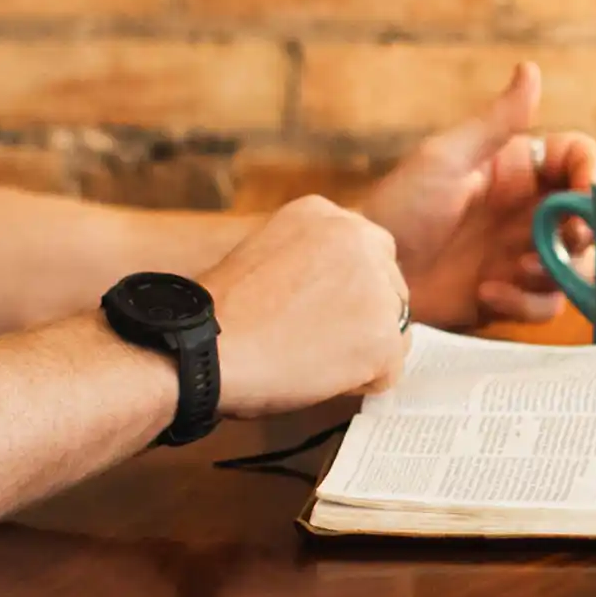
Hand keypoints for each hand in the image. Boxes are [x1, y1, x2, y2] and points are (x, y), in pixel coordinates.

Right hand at [200, 195, 408, 416]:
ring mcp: (376, 286)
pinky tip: (318, 379)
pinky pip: (389, 370)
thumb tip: (340, 293)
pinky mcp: (382, 335)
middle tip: (317, 342)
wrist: (203, 346)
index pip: (366, 252)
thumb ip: (309, 260)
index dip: (347, 290)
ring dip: (360, 350)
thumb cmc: (220, 315)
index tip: (322, 311)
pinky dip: (360, 384)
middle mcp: (358, 236)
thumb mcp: (266, 253)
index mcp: (323, 213)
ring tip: (309, 360)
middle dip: (362, 317)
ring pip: (392, 328)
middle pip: (389, 286)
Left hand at [358, 62, 595, 328]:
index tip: (588, 197)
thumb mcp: (446, 159)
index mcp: (517, 168)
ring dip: (558, 270)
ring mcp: (521, 254)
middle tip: (566, 240)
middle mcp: (527, 210)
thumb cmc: (399, 208)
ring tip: (520, 269)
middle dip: (585, 230)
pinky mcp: (510, 295)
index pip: (579, 160)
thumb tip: (530, 69)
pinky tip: (487, 292)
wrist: (369, 275)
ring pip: (577, 264)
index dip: (594, 175)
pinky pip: (545, 303)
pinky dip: (525, 302)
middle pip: (590, 215)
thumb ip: (496, 121)